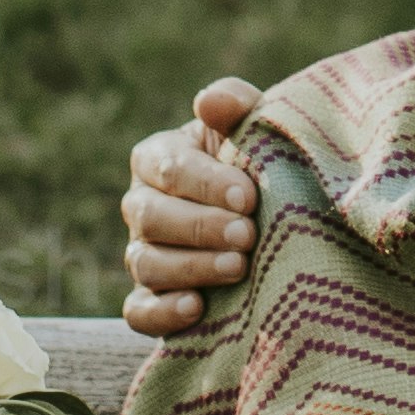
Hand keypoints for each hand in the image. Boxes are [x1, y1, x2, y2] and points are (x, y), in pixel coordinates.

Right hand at [119, 74, 261, 338]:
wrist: (275, 222)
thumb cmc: (258, 164)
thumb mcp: (253, 128)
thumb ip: (235, 105)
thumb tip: (210, 102)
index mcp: (156, 159)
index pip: (167, 168)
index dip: (205, 183)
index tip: (248, 195)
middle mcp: (142, 207)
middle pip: (151, 217)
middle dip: (200, 226)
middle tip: (247, 234)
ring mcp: (143, 255)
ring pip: (146, 264)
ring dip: (191, 267)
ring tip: (238, 267)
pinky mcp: (150, 300)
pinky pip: (138, 312)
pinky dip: (161, 312)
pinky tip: (196, 307)